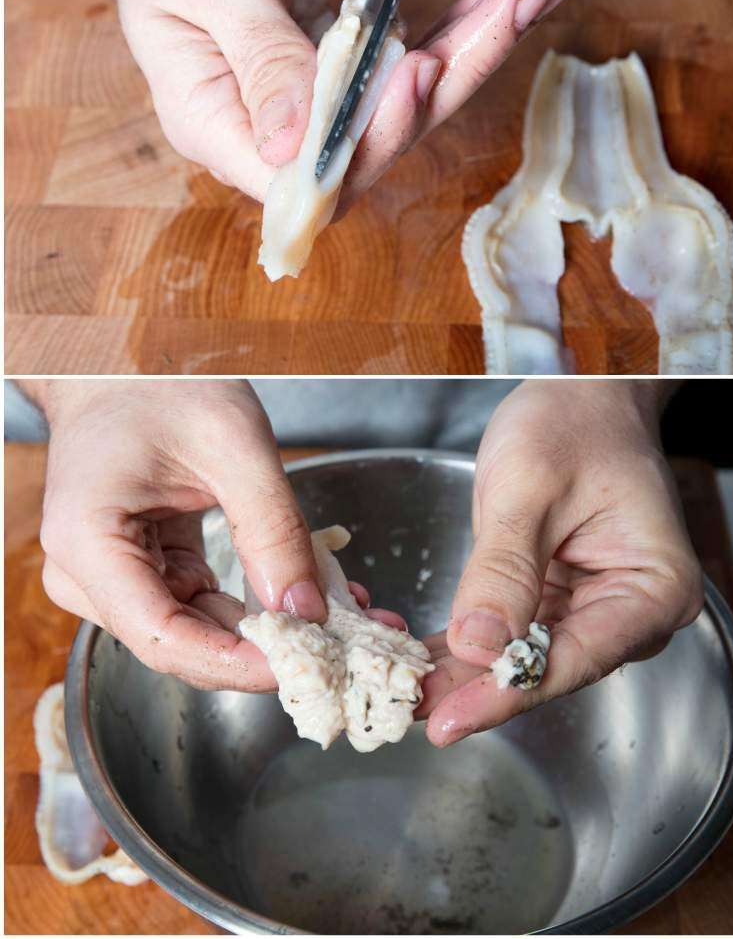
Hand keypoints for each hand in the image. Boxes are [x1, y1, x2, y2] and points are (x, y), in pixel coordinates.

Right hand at [29, 379, 403, 690]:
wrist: (127, 362)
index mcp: (90, 543)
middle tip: (350, 648)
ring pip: (201, 629)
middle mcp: (89, 573)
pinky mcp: (147, 566)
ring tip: (349, 620)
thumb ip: (271, 529)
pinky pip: (206, 601)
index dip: (237, 664)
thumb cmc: (164, 385)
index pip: (163, 638)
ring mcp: (116, 573)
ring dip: (273, 631)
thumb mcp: (234, 446)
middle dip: (269, 652)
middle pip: (183, 644)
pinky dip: (260, 603)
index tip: (305, 663)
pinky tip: (316, 597)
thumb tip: (306, 609)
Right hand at [104, 0, 566, 209]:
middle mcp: (277, 138)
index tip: (423, 70)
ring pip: (414, 98)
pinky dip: (462, 26)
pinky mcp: (347, 79)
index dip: (375, 134)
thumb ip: (261, 60)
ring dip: (478, 43)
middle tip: (516, 7)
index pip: (315, 170)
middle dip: (458, 69)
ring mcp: (318, 111)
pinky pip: (412, 61)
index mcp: (220, 129)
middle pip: (385, 134)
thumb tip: (298, 144)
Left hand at [418, 381, 702, 745]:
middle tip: (405, 707)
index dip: (511, 691)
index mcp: (657, 587)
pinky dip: (464, 650)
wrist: (581, 396)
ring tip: (397, 691)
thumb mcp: (530, 487)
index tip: (452, 719)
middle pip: (552, 667)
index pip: (578, 656)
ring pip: (524, 660)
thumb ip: (505, 569)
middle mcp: (635, 612)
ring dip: (463, 675)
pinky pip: (511, 637)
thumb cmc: (573, 424)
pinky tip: (414, 663)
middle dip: (478, 688)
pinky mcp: (560, 604)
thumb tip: (480, 646)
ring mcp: (597, 610)